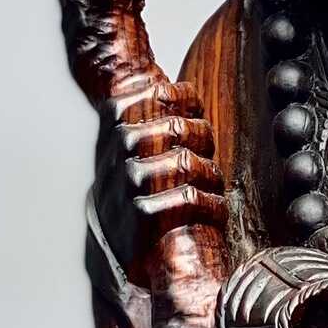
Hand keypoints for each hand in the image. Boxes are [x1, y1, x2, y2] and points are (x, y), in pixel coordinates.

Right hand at [92, 72, 224, 279]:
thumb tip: (171, 85)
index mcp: (115, 118)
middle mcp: (118, 146)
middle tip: (205, 158)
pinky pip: (193, 199)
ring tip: (209, 186)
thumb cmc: (133, 185)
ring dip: (210, 177)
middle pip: (180, 128)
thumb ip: (148, 111)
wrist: (117, 242)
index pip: (164, 93)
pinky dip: (212, 205)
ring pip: (189, 163)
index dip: (189, 105)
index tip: (194, 118)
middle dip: (203, 143)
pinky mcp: (144, 213)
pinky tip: (210, 208)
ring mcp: (129, 180)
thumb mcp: (129, 139)